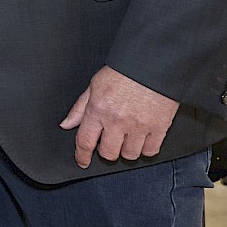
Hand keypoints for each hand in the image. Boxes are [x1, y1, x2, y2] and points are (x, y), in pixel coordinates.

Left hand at [60, 66, 178, 167]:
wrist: (154, 64)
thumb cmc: (124, 72)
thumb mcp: (94, 85)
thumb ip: (80, 108)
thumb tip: (67, 124)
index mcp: (98, 109)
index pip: (85, 141)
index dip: (82, 156)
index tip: (82, 161)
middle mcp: (117, 121)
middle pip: (108, 153)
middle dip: (106, 151)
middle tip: (109, 143)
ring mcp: (139, 126)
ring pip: (129, 155)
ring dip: (126, 151)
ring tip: (126, 139)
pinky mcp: (159, 127)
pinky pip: (150, 150)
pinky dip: (145, 149)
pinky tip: (142, 140)